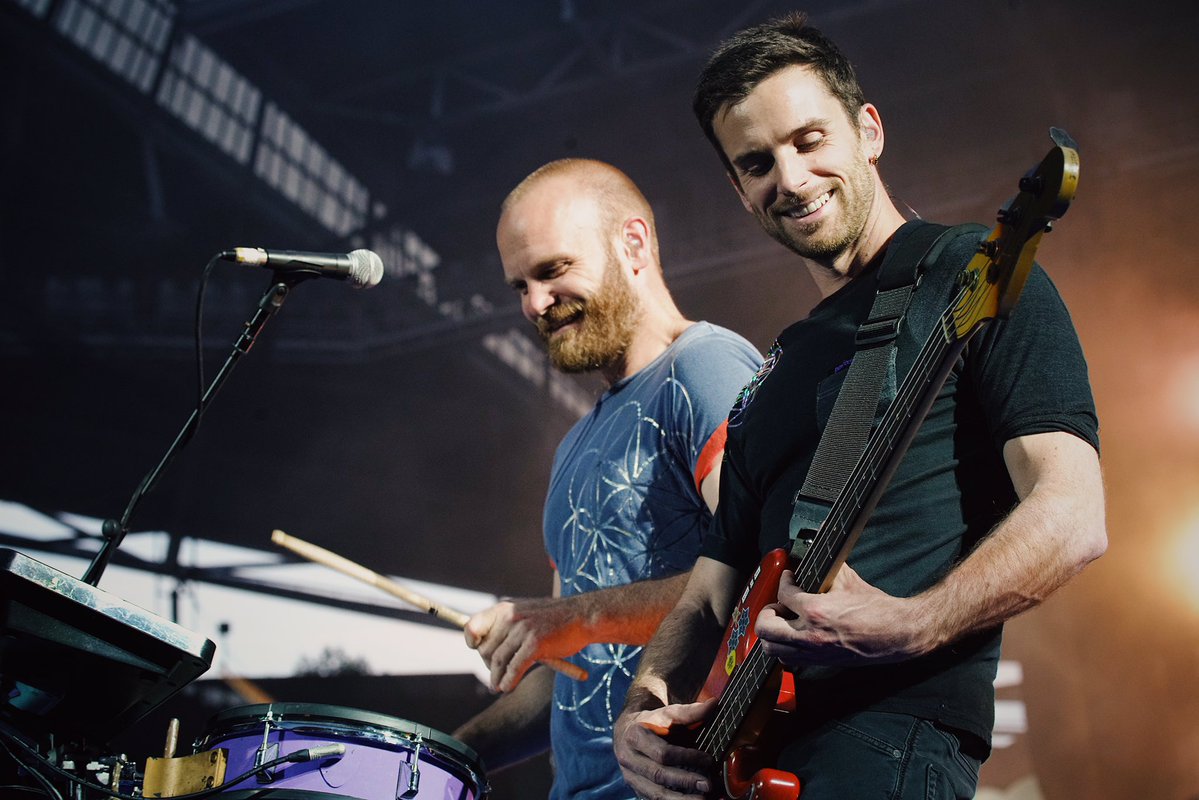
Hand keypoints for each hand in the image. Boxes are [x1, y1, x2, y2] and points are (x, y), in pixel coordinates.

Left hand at [463, 597, 587, 691]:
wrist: (583, 616)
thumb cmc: (554, 619)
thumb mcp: (526, 614)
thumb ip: (506, 626)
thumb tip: (481, 649)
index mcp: (504, 608)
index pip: (472, 627)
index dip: (472, 642)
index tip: (477, 651)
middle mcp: (510, 617)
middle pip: (485, 650)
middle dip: (489, 665)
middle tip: (496, 675)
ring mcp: (522, 630)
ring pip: (498, 662)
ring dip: (496, 679)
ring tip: (498, 687)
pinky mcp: (534, 644)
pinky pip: (514, 669)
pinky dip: (509, 681)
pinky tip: (508, 687)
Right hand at [613, 700, 715, 799]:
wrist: (629, 729)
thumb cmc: (653, 721)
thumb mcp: (667, 713)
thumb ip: (690, 712)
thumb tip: (714, 703)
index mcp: (635, 736)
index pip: (663, 752)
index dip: (687, 757)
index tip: (709, 760)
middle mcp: (628, 758)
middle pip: (658, 775)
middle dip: (686, 781)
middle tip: (709, 785)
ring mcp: (629, 776)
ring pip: (654, 794)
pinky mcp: (635, 788)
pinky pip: (653, 799)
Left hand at [755, 565, 930, 666]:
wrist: (897, 634)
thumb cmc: (878, 609)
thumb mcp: (848, 581)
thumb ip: (826, 571)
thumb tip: (813, 560)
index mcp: (816, 611)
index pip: (783, 594)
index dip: (784, 581)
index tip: (789, 577)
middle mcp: (810, 635)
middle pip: (765, 627)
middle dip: (767, 612)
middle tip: (777, 604)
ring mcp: (814, 651)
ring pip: (772, 648)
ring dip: (772, 632)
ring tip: (782, 621)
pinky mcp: (820, 661)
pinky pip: (789, 659)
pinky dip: (785, 647)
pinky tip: (794, 636)